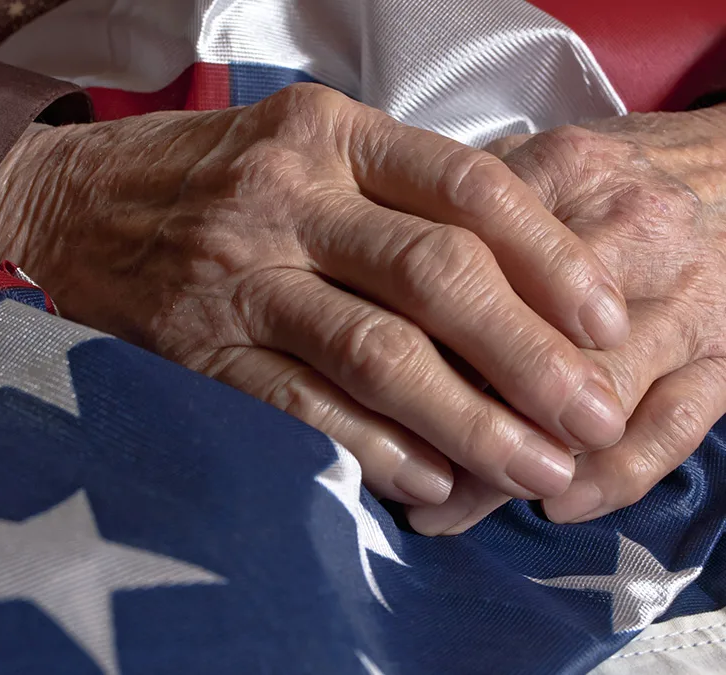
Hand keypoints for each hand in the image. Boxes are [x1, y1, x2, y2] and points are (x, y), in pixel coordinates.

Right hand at [0, 84, 627, 505]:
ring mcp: (239, 274)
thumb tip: (506, 275)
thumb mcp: (301, 143)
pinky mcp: (200, 346)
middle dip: (527, 355)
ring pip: (376, 352)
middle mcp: (288, 198)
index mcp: (328, 134)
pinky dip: (374, 449)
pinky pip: (301, 405)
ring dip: (466, 419)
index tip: (602, 320)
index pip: (466, 186)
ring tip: (530, 468)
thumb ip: (394, 192)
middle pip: (434, 275)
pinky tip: (429, 481)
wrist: (66, 200)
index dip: (548, 258)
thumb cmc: (197, 172)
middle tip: (589, 417)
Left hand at [408, 105, 725, 532]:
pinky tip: (556, 504)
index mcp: (569, 176)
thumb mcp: (534, 159)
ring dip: (518, 470)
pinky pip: (677, 428)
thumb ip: (463, 210)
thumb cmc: (614, 176)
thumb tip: (377, 278)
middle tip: (392, 476)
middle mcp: (633, 237)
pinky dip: (615, 479)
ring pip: (595, 401)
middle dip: (456, 423)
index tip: (354, 392)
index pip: (472, 269)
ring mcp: (690, 303)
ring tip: (449, 511)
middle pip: (532, 347)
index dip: (408, 341)